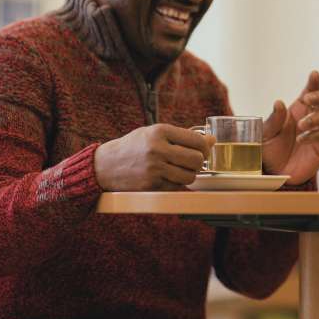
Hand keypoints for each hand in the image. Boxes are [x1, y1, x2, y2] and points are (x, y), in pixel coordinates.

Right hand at [93, 124, 211, 190]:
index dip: (206, 147)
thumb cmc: (134, 146)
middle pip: (196, 160)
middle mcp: (158, 149)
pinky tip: (169, 177)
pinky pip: (177, 187)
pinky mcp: (151, 185)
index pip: (197, 141)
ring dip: (189, 174)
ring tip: (181, 169)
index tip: (203, 150)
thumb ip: (182, 136)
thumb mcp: (154, 133)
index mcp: (160, 131)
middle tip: (194, 162)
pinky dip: (178, 184)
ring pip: (189, 176)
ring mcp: (154, 168)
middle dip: (199, 162)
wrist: (106, 165)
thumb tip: (212, 140)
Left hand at [262, 70, 318, 184]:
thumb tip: (279, 103)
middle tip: (308, 99)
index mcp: (300, 108)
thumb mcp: (266, 133)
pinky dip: (316, 135)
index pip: (311, 90)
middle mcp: (313, 116)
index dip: (314, 82)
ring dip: (316, 117)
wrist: (276, 172)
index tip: (314, 74)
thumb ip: (273, 120)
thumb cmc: (271, 148)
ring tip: (301, 126)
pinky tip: (302, 139)